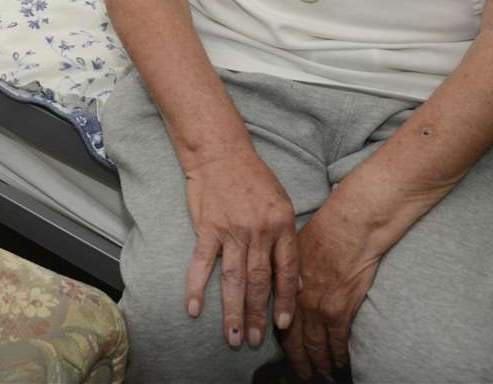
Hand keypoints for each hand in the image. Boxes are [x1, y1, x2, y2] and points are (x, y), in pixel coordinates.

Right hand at [181, 147, 298, 348]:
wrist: (221, 152)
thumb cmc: (254, 178)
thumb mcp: (282, 205)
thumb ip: (288, 241)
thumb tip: (297, 280)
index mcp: (282, 225)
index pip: (286, 271)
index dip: (286, 301)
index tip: (283, 325)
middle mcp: (258, 230)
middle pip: (259, 281)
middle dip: (257, 315)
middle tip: (253, 341)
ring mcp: (232, 230)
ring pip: (233, 279)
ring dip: (233, 311)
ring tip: (232, 336)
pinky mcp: (208, 227)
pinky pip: (202, 263)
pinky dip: (197, 287)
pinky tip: (194, 309)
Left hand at [280, 195, 382, 380]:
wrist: (350, 228)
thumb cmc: (324, 232)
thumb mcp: (293, 250)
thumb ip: (285, 271)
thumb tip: (280, 283)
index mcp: (285, 285)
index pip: (278, 321)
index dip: (279, 340)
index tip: (282, 352)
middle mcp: (298, 300)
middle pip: (294, 339)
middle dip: (298, 359)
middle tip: (301, 373)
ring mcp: (318, 307)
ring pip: (315, 344)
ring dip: (317, 361)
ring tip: (320, 372)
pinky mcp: (340, 309)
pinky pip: (337, 340)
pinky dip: (337, 353)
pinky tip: (339, 361)